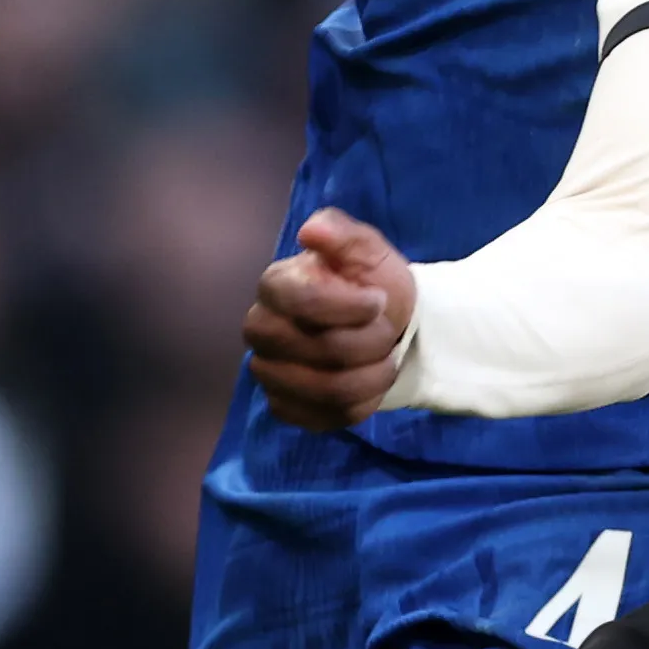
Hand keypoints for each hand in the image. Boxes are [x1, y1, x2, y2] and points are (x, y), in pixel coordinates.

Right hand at [244, 210, 418, 428]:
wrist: (385, 328)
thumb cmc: (371, 284)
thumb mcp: (368, 251)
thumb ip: (343, 235)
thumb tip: (312, 231)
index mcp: (275, 286)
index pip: (303, 302)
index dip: (350, 307)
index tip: (379, 301)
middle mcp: (261, 330)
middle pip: (321, 350)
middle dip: (370, 343)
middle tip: (387, 331)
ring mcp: (269, 372)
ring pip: (328, 390)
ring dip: (373, 376)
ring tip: (387, 359)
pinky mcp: (285, 407)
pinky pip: (327, 417)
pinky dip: (362, 404)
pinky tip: (370, 385)